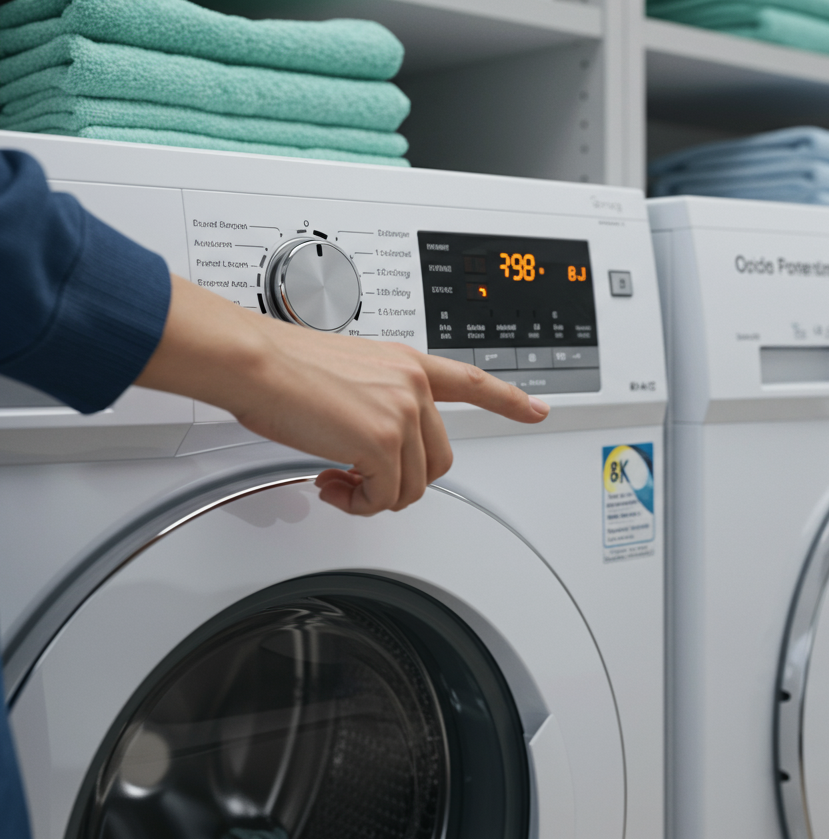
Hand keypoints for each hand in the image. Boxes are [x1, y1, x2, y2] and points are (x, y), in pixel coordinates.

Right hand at [135, 276, 548, 514]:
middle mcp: (413, 385)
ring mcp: (402, 413)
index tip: (537, 409)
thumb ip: (371, 399)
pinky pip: (384, 497)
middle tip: (357, 478)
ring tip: (338, 481)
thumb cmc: (280, 364)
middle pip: (437, 459)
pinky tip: (331, 484)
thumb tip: (360, 439)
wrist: (254, 361)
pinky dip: (358, 503)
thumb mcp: (344, 372)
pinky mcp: (382, 442)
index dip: (509, 399)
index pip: (472, 381)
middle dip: (400, 479)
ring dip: (374, 495)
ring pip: (412, 485)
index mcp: (406, 363)